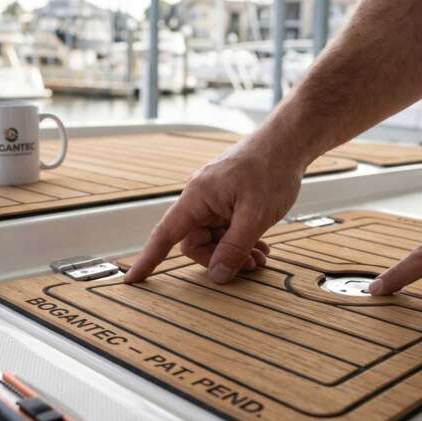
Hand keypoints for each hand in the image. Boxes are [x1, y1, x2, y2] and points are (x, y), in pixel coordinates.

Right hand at [124, 136, 305, 283]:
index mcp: (197, 196)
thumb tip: (217, 275)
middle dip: (220, 257)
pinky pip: (225, 227)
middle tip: (251, 264)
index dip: (149, 259)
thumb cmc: (271, 169)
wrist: (289, 141)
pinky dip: (241, 239)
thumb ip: (234, 247)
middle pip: (196, 241)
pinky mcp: (228, 198)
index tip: (132, 279)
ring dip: (235, 250)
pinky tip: (260, 244)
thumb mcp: (256, 215)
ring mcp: (214, 197)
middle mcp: (200, 196)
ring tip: (261, 256)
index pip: (165, 234)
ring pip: (214, 237)